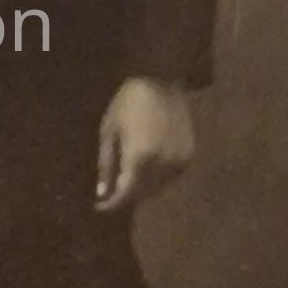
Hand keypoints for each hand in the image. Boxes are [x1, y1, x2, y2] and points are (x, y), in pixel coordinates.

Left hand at [94, 76, 194, 215]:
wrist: (160, 80)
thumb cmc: (128, 103)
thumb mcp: (109, 132)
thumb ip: (106, 166)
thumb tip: (102, 193)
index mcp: (139, 158)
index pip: (125, 193)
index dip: (111, 204)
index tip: (99, 207)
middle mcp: (162, 164)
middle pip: (142, 194)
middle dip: (126, 196)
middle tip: (112, 192)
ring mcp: (178, 161)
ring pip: (158, 188)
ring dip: (142, 189)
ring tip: (129, 182)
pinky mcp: (188, 155)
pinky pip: (171, 177)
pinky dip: (158, 179)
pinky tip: (147, 171)